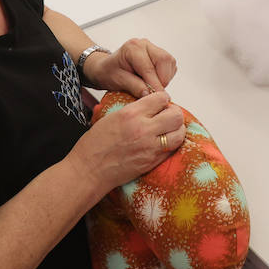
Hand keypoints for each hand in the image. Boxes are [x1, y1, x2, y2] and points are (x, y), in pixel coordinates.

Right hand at [71, 91, 185, 191]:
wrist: (89, 170)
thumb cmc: (95, 144)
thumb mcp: (112, 117)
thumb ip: (134, 110)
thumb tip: (150, 104)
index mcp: (131, 114)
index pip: (161, 98)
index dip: (162, 99)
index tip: (160, 103)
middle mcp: (143, 128)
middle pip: (176, 115)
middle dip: (173, 113)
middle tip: (167, 116)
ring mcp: (150, 147)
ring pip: (179, 133)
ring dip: (176, 129)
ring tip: (168, 130)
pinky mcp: (152, 162)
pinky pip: (172, 149)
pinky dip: (171, 144)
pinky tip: (164, 142)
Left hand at [85, 38, 177, 96]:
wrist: (106, 68)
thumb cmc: (108, 72)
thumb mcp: (117, 81)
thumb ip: (134, 86)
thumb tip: (149, 94)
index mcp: (133, 48)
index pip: (149, 67)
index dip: (155, 84)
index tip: (157, 98)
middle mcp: (145, 44)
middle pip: (164, 60)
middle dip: (162, 79)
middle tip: (155, 93)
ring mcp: (153, 48)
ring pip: (170, 62)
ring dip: (165, 78)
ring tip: (152, 87)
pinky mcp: (159, 55)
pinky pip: (170, 65)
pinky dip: (166, 76)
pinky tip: (154, 82)